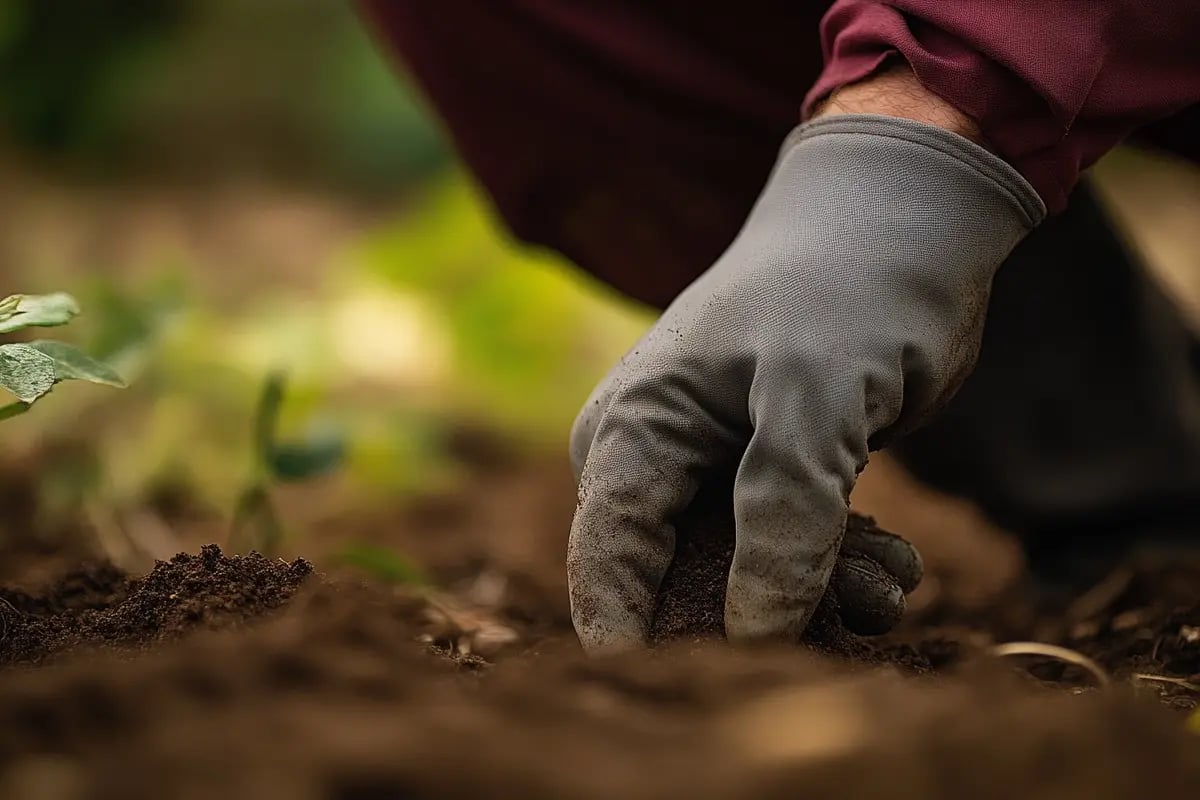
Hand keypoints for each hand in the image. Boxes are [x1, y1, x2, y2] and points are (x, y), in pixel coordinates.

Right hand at [567, 113, 1043, 652]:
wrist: (902, 221)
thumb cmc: (844, 290)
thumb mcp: (817, 398)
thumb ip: (782, 517)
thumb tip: (755, 634)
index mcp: (633, 430)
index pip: (608, 561)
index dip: (642, 639)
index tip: (706, 693)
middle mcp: (654, 456)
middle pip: (677, 582)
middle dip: (760, 615)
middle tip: (854, 613)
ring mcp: (708, 469)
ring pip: (740, 576)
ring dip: (814, 595)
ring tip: (888, 580)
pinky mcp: (761, 475)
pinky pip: (782, 552)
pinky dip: (835, 570)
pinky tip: (890, 562)